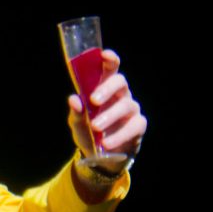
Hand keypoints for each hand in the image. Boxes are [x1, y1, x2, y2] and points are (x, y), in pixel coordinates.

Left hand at [67, 48, 146, 169]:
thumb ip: (76, 112)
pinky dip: (118, 135)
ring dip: (110, 115)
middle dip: (107, 89)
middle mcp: (121, 94)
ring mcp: (131, 109)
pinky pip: (133, 126)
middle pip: (120, 82)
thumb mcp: (78, 123)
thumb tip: (74, 99)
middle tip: (93, 101)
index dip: (109, 60)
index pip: (111, 68)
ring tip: (95, 127)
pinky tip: (106, 143)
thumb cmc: (89, 132)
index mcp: (105, 88)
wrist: (101, 157)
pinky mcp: (139, 125)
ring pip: (126, 105)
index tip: (104, 55)